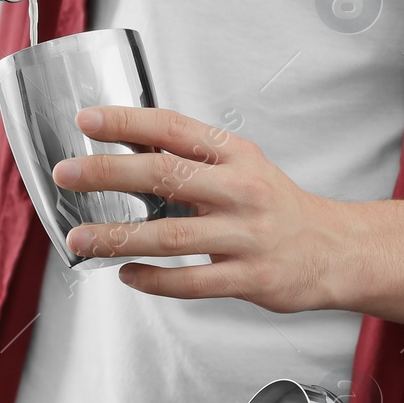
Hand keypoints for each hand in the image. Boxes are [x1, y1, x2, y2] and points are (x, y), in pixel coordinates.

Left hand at [52, 106, 348, 312]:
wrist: (335, 250)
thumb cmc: (275, 206)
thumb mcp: (239, 167)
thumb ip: (188, 157)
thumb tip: (125, 144)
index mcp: (235, 155)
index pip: (174, 128)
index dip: (127, 121)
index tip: (86, 121)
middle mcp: (241, 190)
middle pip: (165, 175)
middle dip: (109, 173)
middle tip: (68, 174)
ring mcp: (247, 235)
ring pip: (172, 235)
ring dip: (118, 237)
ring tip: (80, 237)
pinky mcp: (251, 277)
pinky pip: (192, 282)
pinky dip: (153, 279)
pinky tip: (125, 273)